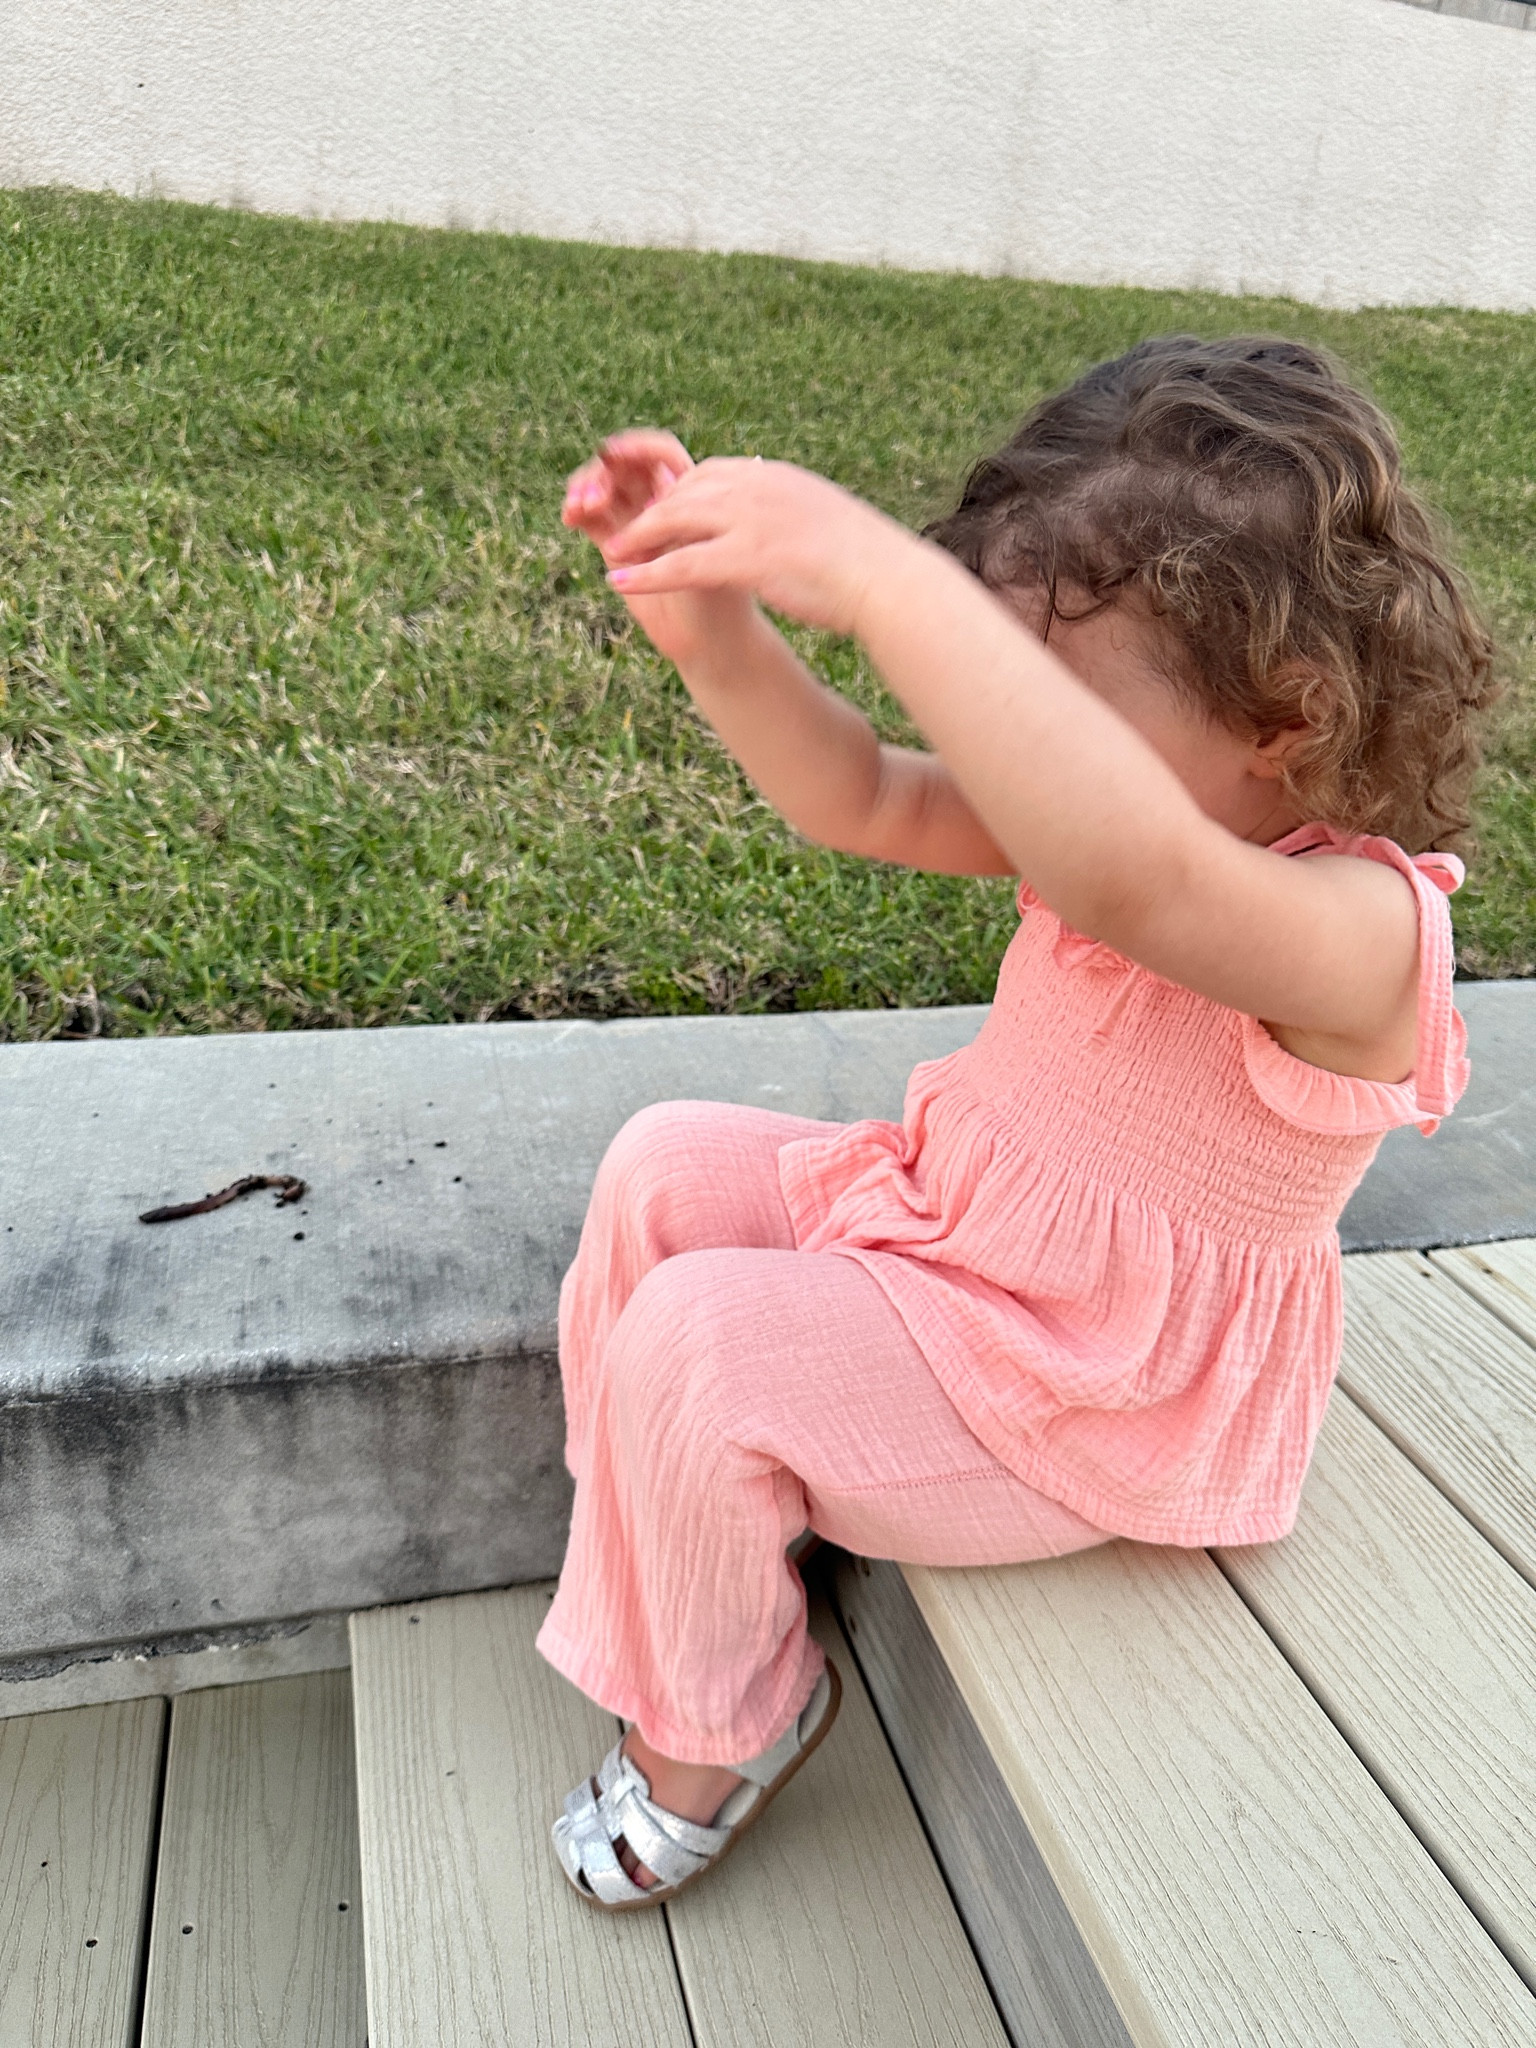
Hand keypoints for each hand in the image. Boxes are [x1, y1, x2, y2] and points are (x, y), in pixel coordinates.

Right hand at [562, 431, 753, 668]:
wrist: (711, 643)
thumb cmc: (725, 599)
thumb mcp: (711, 556)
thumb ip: (686, 523)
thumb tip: (664, 485)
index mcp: (694, 492)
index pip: (660, 455)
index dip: (635, 447)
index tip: (611, 452)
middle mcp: (662, 503)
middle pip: (626, 467)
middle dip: (605, 472)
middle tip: (594, 497)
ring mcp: (638, 524)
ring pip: (605, 490)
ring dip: (587, 489)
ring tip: (577, 507)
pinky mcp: (617, 548)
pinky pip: (593, 520)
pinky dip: (579, 513)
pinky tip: (570, 517)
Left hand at [602, 457, 907, 640]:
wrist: (887, 581)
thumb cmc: (867, 562)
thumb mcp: (826, 521)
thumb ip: (797, 513)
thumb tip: (796, 520)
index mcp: (775, 478)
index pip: (710, 473)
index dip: (679, 490)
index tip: (660, 507)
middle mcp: (757, 489)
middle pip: (684, 491)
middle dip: (650, 509)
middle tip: (624, 527)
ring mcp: (750, 522)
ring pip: (674, 520)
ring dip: (638, 536)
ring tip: (612, 552)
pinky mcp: (746, 558)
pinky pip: (682, 564)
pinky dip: (647, 573)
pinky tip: (620, 582)